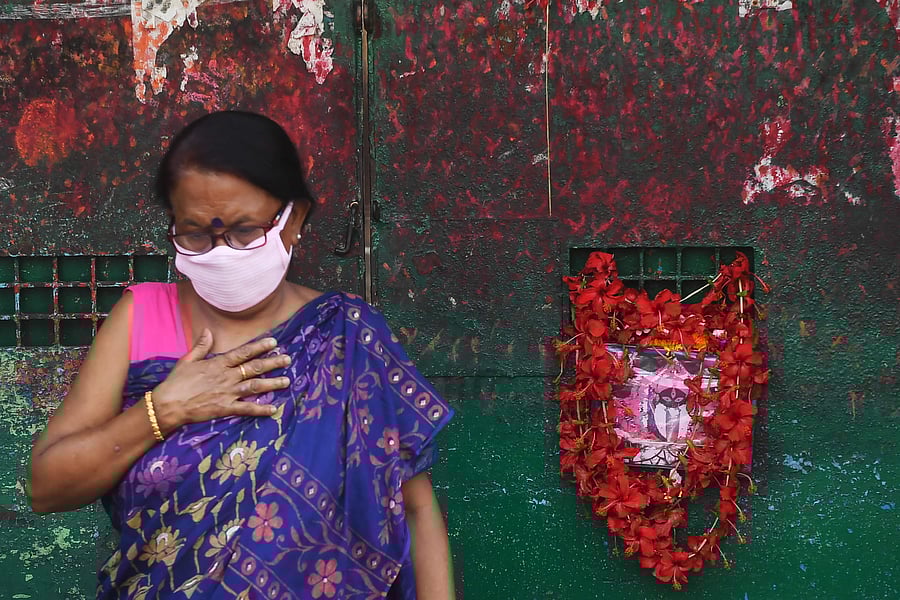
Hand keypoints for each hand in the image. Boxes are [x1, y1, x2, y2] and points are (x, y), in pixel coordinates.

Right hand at [150, 329, 290, 433]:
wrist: (168, 404)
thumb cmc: (176, 382)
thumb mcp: (187, 360)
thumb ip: (201, 346)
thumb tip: (208, 331)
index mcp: (218, 364)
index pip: (243, 352)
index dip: (259, 347)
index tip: (274, 343)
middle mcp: (226, 377)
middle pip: (254, 368)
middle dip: (272, 363)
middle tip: (287, 359)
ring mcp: (227, 393)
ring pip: (255, 386)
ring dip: (272, 384)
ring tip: (287, 381)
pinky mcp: (225, 408)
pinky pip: (247, 408)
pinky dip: (261, 409)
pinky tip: (274, 409)